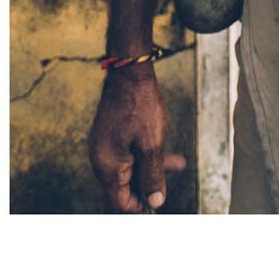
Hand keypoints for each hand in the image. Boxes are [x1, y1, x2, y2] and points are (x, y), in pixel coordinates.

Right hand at [87, 66, 186, 212]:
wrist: (128, 72)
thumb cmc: (140, 106)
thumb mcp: (152, 145)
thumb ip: (152, 177)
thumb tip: (155, 202)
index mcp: (106, 165)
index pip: (120, 202)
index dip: (141, 206)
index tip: (160, 202)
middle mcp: (100, 159)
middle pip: (124, 187)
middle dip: (150, 185)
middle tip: (173, 177)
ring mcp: (104, 147)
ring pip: (129, 170)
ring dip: (151, 168)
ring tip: (178, 163)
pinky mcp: (110, 137)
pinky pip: (127, 155)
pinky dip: (144, 156)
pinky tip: (167, 152)